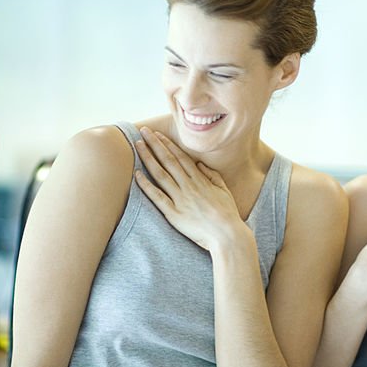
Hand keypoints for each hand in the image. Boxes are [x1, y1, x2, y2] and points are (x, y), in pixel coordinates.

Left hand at [133, 127, 247, 251]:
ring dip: (148, 158)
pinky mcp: (174, 214)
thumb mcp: (224, 190)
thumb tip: (200, 165)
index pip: (181, 158)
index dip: (168, 145)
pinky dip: (146, 185)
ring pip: (161, 174)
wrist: (228, 235)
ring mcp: (181, 199)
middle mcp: (189, 186)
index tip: (158, 135)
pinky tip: (137, 174)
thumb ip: (213, 176)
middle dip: (155, 144)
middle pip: (169, 160)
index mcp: (201, 180)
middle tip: (143, 131)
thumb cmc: (228, 214)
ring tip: (137, 145)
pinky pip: (157, 197)